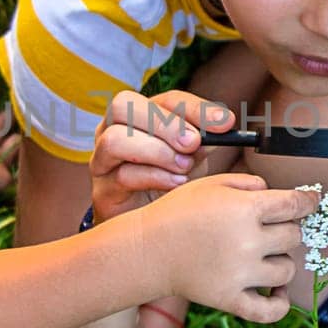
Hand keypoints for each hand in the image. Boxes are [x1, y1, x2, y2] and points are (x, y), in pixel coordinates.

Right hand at [91, 89, 232, 221]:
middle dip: (164, 123)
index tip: (225, 123)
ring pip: (115, 140)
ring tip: (183, 167)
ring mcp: (102, 160)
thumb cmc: (170, 183)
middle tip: (193, 143)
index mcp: (139, 115)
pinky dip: (155, 177)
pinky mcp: (102, 191)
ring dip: (156, 151)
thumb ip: (202, 140)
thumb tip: (222, 125)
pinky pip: (122, 175)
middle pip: (123, 105)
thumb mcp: (192, 157)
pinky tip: (176, 184)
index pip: (165, 100)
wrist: (150, 228)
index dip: (196, 108)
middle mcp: (112, 130)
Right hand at [138, 173, 316, 322]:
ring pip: (288, 270)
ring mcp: (240, 274)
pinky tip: (275, 291)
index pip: (296, 205)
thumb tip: (278, 194)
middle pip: (294, 237)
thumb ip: (250, 182)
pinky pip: (271, 311)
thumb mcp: (212, 184)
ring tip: (261, 255)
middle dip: (285, 229)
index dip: (309, 202)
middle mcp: (247, 242)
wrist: (147, 249)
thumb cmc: (179, 211)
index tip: (311, 202)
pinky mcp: (230, 300)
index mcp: (245, 209)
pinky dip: (280, 304)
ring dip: (280, 261)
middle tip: (267, 228)